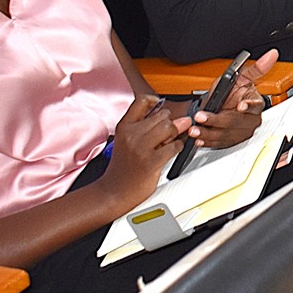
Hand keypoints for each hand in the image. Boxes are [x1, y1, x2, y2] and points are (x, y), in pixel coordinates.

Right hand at [99, 95, 188, 210]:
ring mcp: (141, 148)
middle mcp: (131, 135)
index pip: (142, 101)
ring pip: (170, 128)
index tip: (161, 108)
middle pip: (162, 115)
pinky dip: (178, 147)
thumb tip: (177, 118)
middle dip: (169, 123)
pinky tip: (172, 150)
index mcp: (124, 127)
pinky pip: (174, 146)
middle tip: (167, 134)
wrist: (114, 191)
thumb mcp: (128, 141)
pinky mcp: (151, 161)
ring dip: (175, 134)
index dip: (156, 101)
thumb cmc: (123, 167)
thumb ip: (148, 127)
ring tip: (169, 142)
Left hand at [187, 52, 272, 149]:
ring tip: (196, 129)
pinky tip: (200, 139)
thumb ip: (257, 68)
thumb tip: (272, 54)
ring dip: (209, 133)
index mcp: (256, 104)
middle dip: (217, 120)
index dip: (247, 106)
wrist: (224, 104)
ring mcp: (240, 132)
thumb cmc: (233, 91)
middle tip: (202, 117)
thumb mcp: (241, 77)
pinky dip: (208, 142)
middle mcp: (250, 120)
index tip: (240, 105)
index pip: (254, 106)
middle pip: (235, 122)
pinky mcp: (231, 141)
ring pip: (225, 135)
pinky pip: (219, 143)